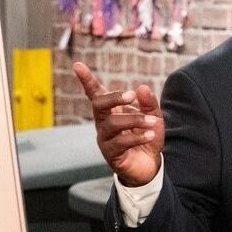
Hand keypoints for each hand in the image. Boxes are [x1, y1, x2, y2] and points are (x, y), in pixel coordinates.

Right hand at [73, 62, 163, 186]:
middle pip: (98, 105)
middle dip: (114, 97)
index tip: (77, 65)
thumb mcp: (153, 118)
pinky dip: (136, 137)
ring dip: (134, 120)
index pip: (96, 93)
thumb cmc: (147, 138)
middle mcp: (103, 123)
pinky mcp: (111, 154)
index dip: (86, 80)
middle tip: (132, 96)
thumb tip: (142, 88)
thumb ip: (149, 104)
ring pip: (112, 123)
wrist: (149, 166)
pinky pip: (120, 142)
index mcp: (111, 111)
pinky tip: (150, 135)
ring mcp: (105, 139)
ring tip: (152, 123)